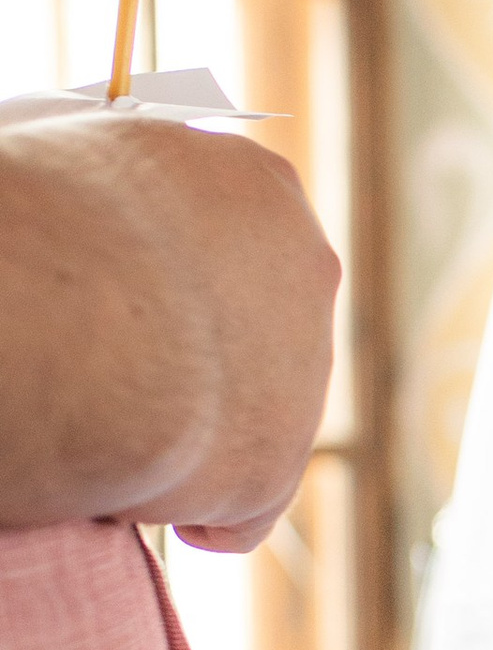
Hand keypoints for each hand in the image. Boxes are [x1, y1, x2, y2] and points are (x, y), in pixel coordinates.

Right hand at [0, 115, 337, 542]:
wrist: (60, 317)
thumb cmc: (33, 209)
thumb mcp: (45, 132)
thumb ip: (81, 139)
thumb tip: (81, 138)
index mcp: (252, 183)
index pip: (224, 230)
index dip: (166, 269)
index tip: (120, 291)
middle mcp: (302, 268)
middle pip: (248, 322)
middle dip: (188, 353)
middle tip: (110, 373)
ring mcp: (300, 369)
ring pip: (252, 413)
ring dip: (191, 435)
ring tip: (112, 442)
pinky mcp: (274, 463)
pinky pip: (242, 506)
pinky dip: (202, 516)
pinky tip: (156, 517)